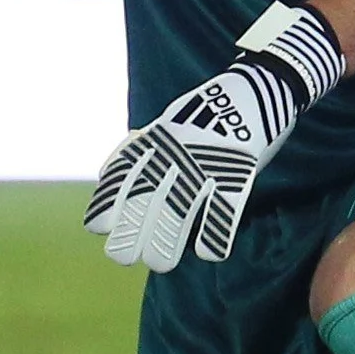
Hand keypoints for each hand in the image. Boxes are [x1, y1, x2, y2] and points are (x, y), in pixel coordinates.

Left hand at [84, 3, 340, 269]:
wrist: (255, 89)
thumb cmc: (205, 115)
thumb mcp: (164, 125)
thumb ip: (139, 149)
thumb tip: (109, 174)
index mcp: (155, 141)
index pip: (121, 176)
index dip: (106, 205)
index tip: (98, 228)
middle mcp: (175, 153)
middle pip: (145, 201)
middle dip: (130, 235)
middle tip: (123, 257)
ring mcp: (206, 163)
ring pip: (180, 212)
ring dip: (166, 244)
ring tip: (161, 264)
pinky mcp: (238, 171)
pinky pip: (224, 210)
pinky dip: (215, 236)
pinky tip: (209, 253)